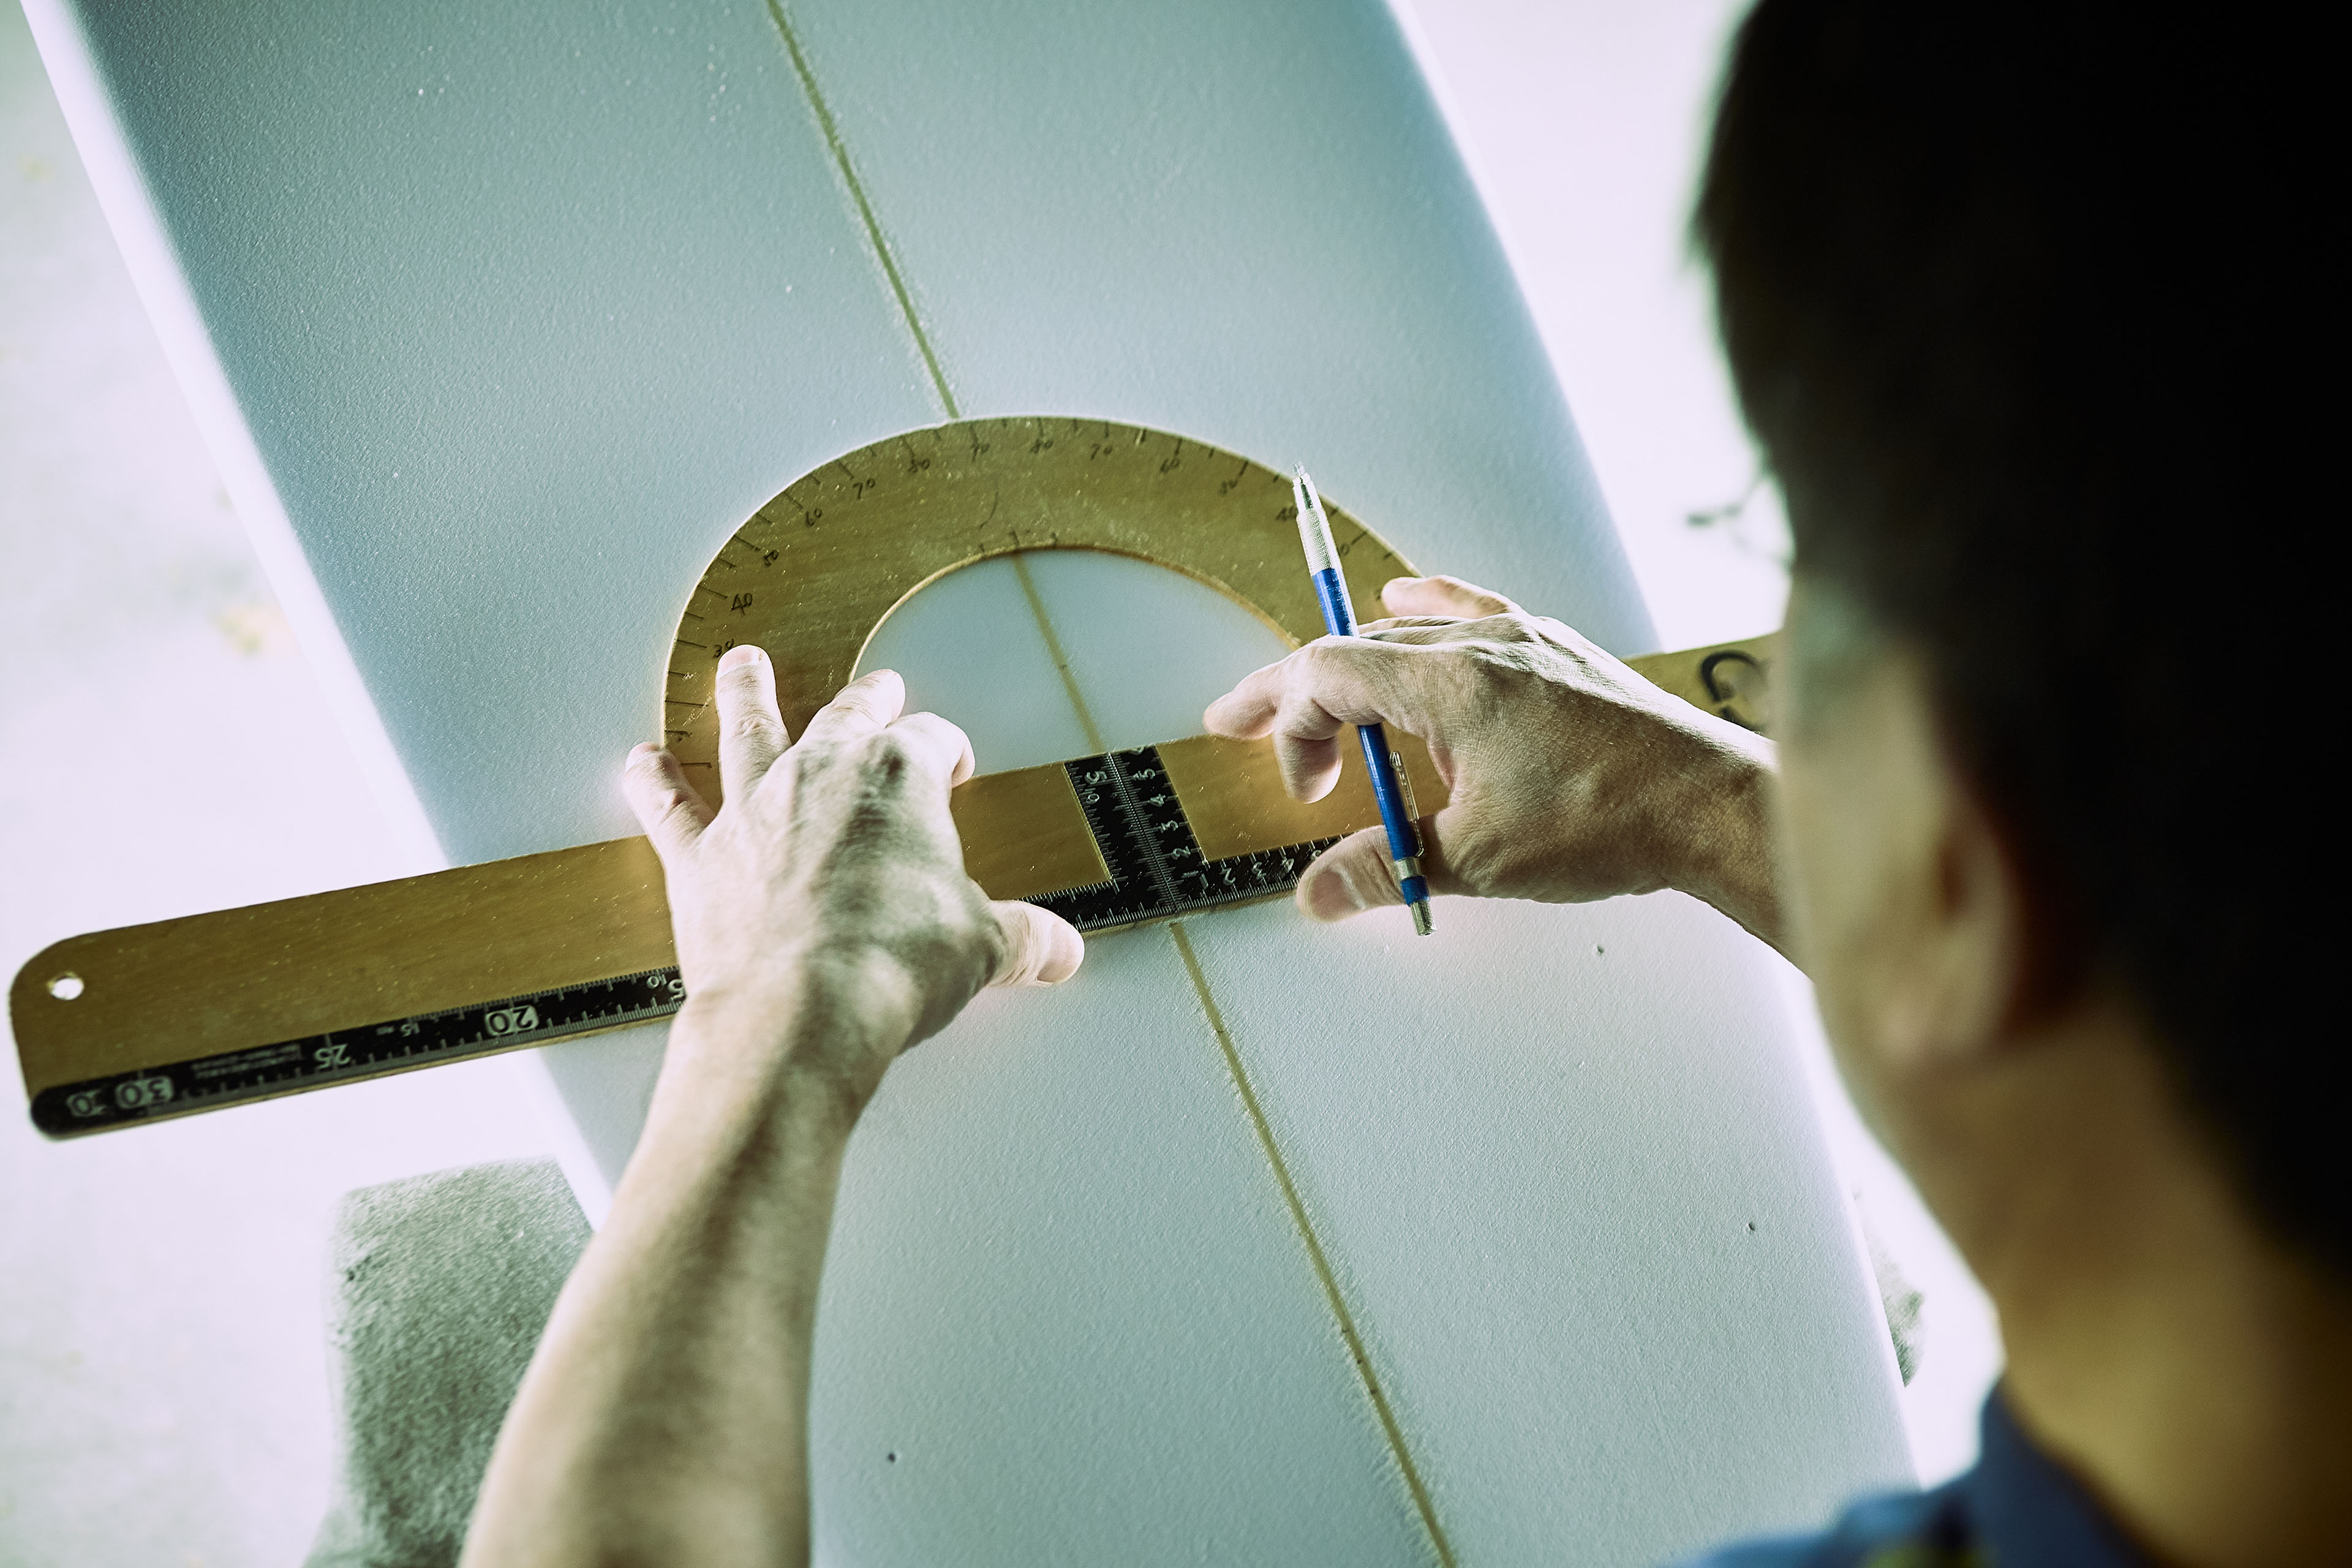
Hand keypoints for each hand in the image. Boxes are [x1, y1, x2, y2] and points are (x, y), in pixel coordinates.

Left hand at [622, 647, 1083, 1112]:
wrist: (804, 1011)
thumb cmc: (894, 965)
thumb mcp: (983, 948)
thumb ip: (1022, 939)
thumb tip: (1060, 950)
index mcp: (899, 775)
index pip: (932, 740)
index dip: (948, 752)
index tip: (955, 770)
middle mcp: (822, 773)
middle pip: (847, 715)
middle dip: (867, 700)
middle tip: (876, 687)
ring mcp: (755, 809)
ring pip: (747, 729)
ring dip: (744, 693)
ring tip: (740, 665)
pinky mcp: (699, 858)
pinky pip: (668, 808)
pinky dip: (651, 784)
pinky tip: (640, 763)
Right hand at [1203, 576, 1782, 946]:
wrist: (1711, 805)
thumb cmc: (1611, 820)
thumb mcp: (1477, 858)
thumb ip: (1387, 868)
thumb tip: (1320, 895)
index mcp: (1452, 682)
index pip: (1330, 675)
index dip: (1292, 728)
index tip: (1308, 791)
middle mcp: (1482, 645)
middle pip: (1354, 646)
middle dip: (1292, 691)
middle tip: (1234, 718)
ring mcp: (1522, 641)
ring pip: (1407, 631)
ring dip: (1351, 663)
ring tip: (1313, 690)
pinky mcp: (1555, 652)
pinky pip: (1471, 609)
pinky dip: (1427, 608)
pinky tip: (1409, 594)